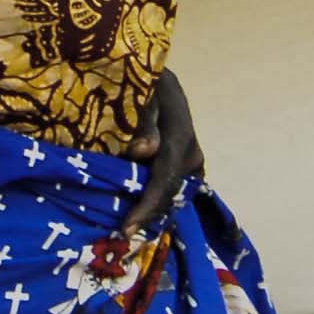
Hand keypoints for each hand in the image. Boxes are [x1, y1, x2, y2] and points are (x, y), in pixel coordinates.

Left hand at [120, 70, 203, 234]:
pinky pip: (172, 189)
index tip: (126, 228)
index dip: (147, 206)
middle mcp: (191, 153)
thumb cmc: (145, 83)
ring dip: (152, 211)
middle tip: (121, 235)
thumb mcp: (144, 94)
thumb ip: (144, 123)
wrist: (158, 78)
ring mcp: (192, 161)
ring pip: (173, 195)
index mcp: (180, 137)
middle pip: (170, 194)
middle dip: (148, 216)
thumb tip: (142, 151)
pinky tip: (138, 213)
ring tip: (127, 228)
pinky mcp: (185, 165)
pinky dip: (155, 201)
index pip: (165, 179)